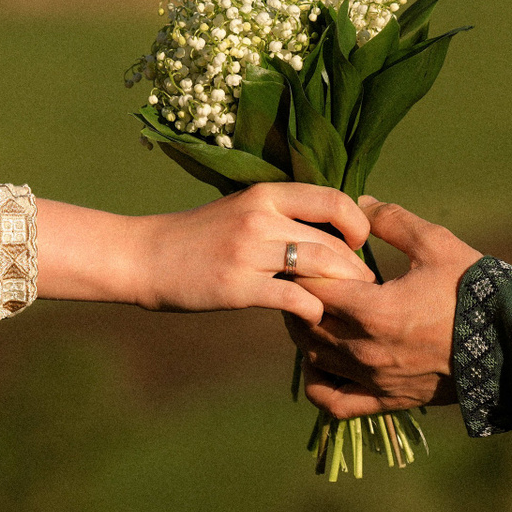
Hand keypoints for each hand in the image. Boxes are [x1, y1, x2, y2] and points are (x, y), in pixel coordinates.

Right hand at [37, 184, 372, 323]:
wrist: (144, 256)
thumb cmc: (198, 237)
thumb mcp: (241, 209)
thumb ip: (282, 214)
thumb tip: (334, 230)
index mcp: (265, 193)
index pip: (334, 200)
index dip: (358, 223)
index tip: (360, 244)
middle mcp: (260, 217)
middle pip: (332, 242)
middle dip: (356, 268)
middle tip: (367, 287)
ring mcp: (248, 251)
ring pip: (320, 268)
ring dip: (343, 291)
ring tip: (352, 306)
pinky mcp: (237, 286)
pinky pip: (293, 297)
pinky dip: (314, 310)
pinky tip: (315, 318)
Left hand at [284, 196, 481, 418]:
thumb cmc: (475, 291)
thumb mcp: (437, 244)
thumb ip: (392, 220)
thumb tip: (358, 203)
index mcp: (373, 310)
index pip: (310, 288)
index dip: (302, 267)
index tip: (306, 253)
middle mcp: (365, 350)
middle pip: (305, 323)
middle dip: (298, 298)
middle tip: (305, 277)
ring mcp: (374, 380)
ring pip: (314, 358)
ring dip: (306, 333)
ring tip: (314, 310)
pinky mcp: (387, 401)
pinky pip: (333, 402)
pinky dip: (317, 383)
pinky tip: (321, 361)